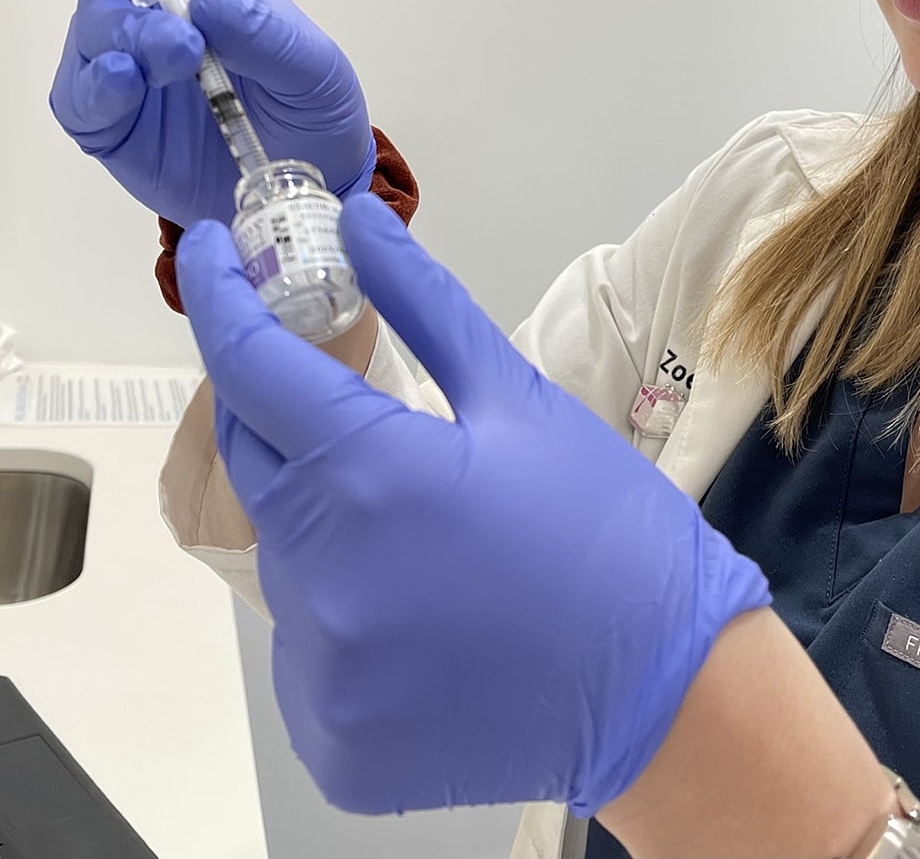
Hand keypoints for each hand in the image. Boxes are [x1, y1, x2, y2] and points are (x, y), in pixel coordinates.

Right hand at [0, 0, 373, 226]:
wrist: (296, 192)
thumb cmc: (306, 109)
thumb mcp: (317, 70)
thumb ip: (271, 37)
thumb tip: (208, 7)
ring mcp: (116, 44)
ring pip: (96, 10)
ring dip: (127, 23)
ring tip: (176, 53)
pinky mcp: (102, 109)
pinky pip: (86, 88)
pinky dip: (105, 82)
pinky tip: (128, 82)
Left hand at [176, 194, 769, 814]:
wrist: (667, 689)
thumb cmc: (605, 529)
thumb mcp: (519, 399)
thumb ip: (422, 302)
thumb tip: (356, 220)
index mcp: (372, 476)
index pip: (248, 364)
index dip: (221, 295)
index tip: (211, 252)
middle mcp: (324, 578)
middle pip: (254, 457)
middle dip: (283, 409)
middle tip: (343, 394)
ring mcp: (322, 672)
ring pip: (284, 553)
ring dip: (325, 516)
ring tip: (424, 526)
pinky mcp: (332, 740)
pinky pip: (306, 646)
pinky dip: (342, 609)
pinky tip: (421, 605)